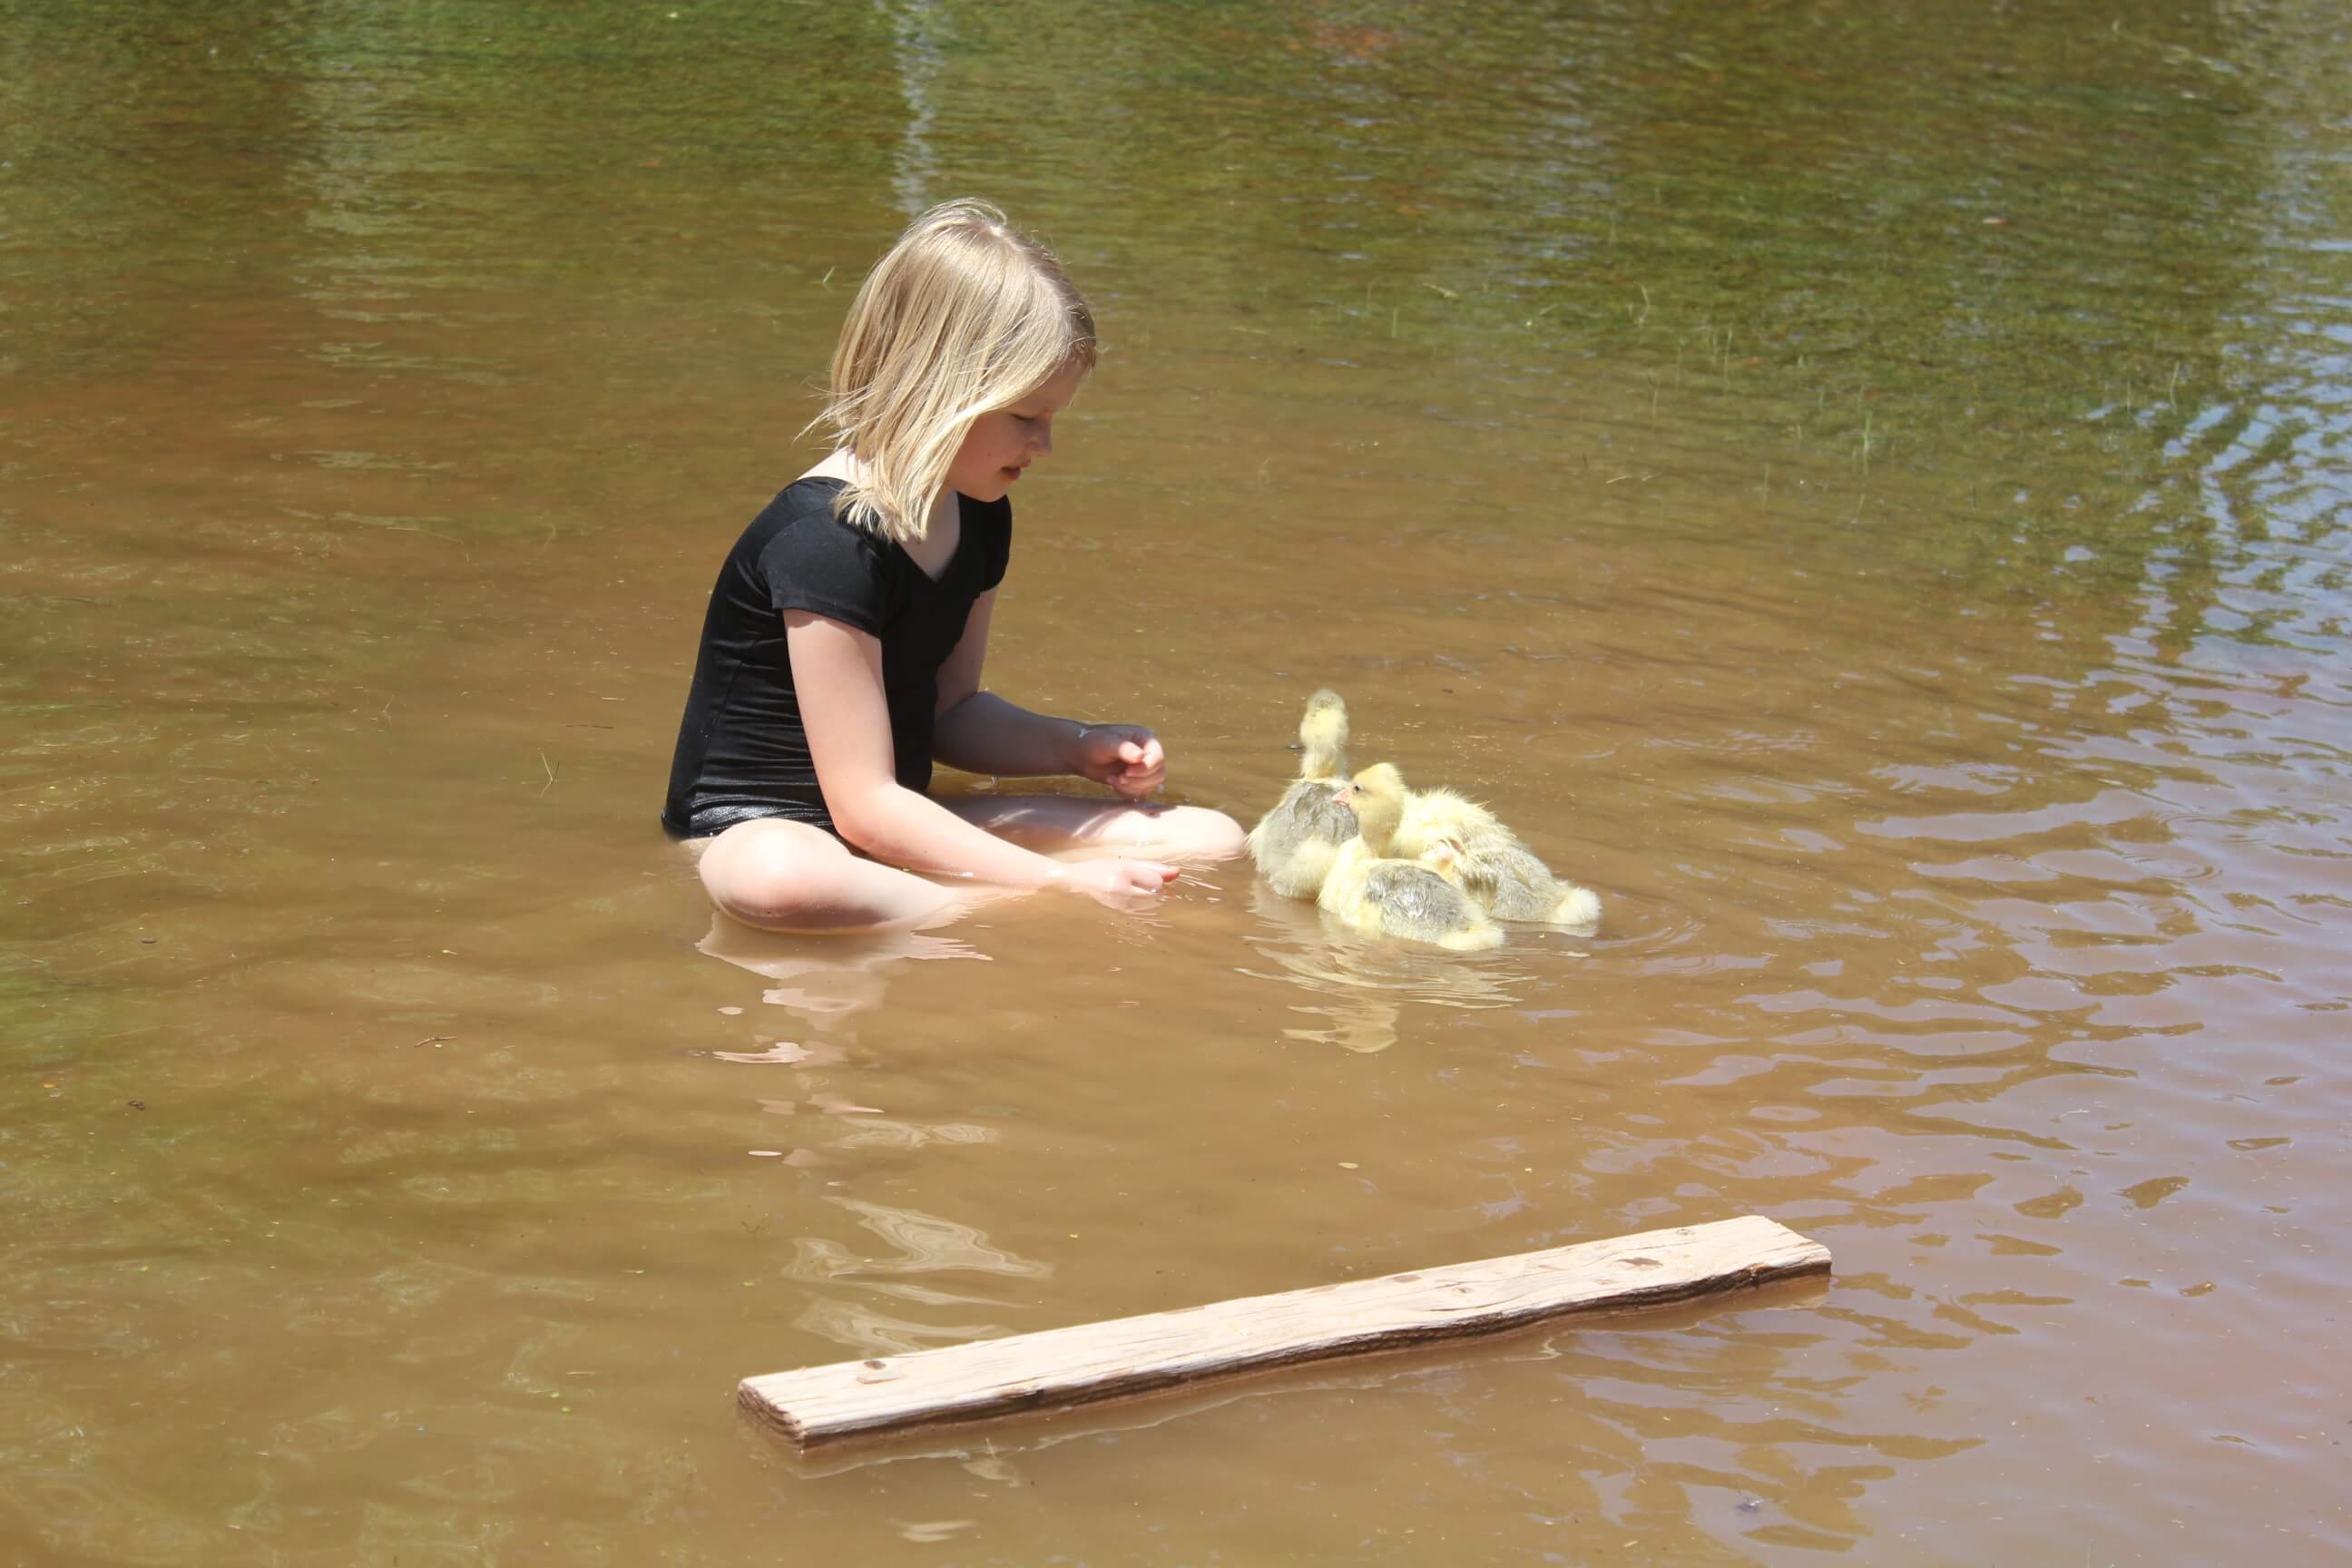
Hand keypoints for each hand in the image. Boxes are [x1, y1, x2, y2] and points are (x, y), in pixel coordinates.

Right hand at [1052, 857, 1180, 904]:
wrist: (1074, 882)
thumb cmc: (1100, 868)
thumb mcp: (1124, 862)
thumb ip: (1151, 867)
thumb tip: (1177, 872)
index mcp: (1124, 871)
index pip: (1156, 881)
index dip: (1159, 880)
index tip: (1152, 877)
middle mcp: (1122, 888)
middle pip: (1155, 894)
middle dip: (1156, 890)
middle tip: (1142, 884)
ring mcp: (1119, 902)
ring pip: (1149, 904)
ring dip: (1149, 898)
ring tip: (1134, 890)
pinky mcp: (1117, 911)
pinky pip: (1140, 910)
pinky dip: (1141, 905)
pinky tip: (1129, 898)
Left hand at [1073, 724, 1166, 798]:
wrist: (1083, 755)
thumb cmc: (1094, 742)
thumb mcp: (1107, 742)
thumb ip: (1124, 749)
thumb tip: (1140, 756)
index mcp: (1146, 739)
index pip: (1158, 758)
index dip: (1146, 768)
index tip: (1127, 772)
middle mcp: (1149, 754)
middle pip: (1159, 774)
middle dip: (1139, 780)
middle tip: (1119, 778)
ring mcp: (1145, 768)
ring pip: (1151, 785)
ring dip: (1132, 787)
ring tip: (1113, 779)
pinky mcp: (1138, 781)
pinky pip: (1141, 793)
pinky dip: (1127, 792)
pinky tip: (1114, 782)